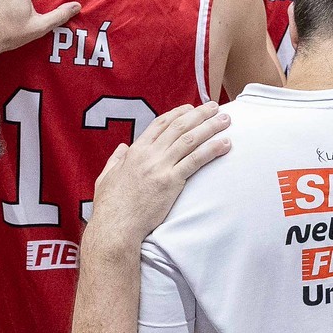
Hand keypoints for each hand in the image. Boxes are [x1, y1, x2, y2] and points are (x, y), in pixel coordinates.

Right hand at [82, 102, 231, 248]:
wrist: (115, 226)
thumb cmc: (110, 206)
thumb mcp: (106, 177)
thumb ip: (114, 160)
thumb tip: (122, 147)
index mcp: (135, 151)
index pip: (160, 124)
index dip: (178, 113)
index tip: (191, 107)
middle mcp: (149, 154)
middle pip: (179, 127)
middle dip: (199, 114)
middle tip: (215, 107)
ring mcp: (160, 166)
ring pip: (190, 139)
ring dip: (210, 127)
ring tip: (226, 119)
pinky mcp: (171, 181)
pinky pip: (196, 161)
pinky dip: (212, 150)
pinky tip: (225, 144)